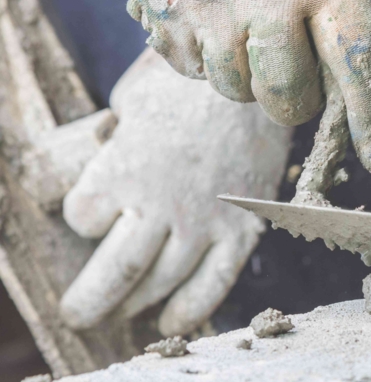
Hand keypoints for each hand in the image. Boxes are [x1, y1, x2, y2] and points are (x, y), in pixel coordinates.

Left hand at [60, 49, 292, 335]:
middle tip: (78, 314)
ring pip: (160, 285)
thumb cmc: (193, 79)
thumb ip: (116, 133)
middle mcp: (160, 204)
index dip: (83, 217)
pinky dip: (189, 310)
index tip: (92, 213)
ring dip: (133, 308)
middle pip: (114, 274)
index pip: (83, 217)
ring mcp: (204, 221)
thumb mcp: (133, 96)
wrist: (261, 79)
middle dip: (89, 303)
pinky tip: (171, 322)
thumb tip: (111, 146)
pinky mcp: (242, 228)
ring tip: (121, 316)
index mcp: (124, 169)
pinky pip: (214, 284)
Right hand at [121, 0, 370, 175]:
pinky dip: (203, 54)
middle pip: (290, 100)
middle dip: (295, 100)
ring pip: (236, 93)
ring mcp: (211, 5)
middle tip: (289, 65)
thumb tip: (353, 101)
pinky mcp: (162, 10)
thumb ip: (345, 17)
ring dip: (244, 73)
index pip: (361, 63)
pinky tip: (208, 11)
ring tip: (241, 20)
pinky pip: (191, 71)